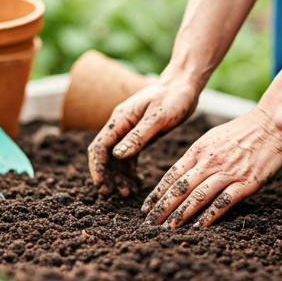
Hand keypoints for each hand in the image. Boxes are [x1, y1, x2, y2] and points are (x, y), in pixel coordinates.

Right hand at [88, 67, 200, 196]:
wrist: (184, 86)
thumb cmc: (172, 97)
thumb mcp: (157, 118)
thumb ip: (138, 137)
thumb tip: (117, 156)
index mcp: (120, 119)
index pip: (100, 146)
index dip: (97, 167)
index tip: (101, 185)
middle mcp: (121, 126)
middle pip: (105, 155)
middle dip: (107, 175)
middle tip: (112, 195)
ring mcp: (130, 132)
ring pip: (117, 159)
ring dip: (119, 176)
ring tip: (127, 193)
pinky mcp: (141, 136)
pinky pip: (130, 157)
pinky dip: (131, 171)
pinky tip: (137, 182)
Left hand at [141, 108, 281, 227]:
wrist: (271, 124)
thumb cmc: (240, 132)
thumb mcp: (211, 138)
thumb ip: (195, 157)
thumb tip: (179, 175)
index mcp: (198, 150)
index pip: (171, 176)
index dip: (157, 193)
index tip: (145, 208)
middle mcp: (209, 162)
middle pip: (180, 188)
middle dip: (162, 208)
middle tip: (149, 223)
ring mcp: (227, 172)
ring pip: (198, 196)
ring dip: (181, 214)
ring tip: (168, 228)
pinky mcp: (246, 183)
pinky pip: (223, 202)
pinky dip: (209, 215)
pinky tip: (198, 226)